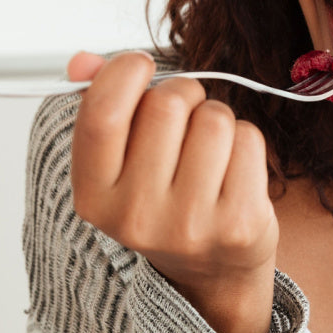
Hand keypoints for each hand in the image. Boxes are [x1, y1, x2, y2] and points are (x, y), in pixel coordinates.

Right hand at [67, 50, 279, 332]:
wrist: (212, 272)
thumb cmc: (165, 203)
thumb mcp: (120, 165)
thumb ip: (99, 108)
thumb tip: (84, 61)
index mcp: (94, 197)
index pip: (102, 113)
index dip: (123, 72)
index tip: (139, 65)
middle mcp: (137, 217)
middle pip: (166, 105)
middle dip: (181, 95)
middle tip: (185, 118)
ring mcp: (191, 224)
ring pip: (214, 118)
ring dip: (216, 119)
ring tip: (209, 151)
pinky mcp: (240, 224)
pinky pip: (249, 140)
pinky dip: (246, 142)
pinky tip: (234, 172)